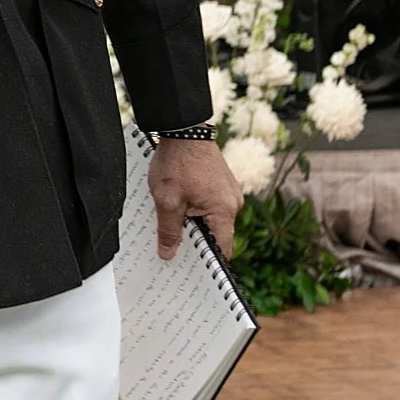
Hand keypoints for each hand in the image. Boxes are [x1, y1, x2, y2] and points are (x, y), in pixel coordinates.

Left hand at [147, 136, 242, 260]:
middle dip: (195, 241)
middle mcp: (232, 202)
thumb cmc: (177, 161)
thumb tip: (169, 254)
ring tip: (172, 224)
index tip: (191, 271)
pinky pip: (210, 204)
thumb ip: (169, 230)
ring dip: (193, 222)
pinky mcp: (221, 183)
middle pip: (216, 234)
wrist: (184, 128)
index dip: (207, 262)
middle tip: (173, 250)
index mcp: (224, 210)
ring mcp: (228, 191)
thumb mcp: (167, 200)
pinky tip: (177, 206)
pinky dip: (195, 208)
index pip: (222, 249)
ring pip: (211, 219)